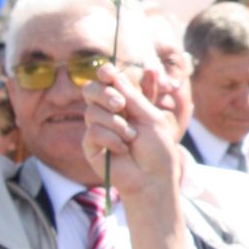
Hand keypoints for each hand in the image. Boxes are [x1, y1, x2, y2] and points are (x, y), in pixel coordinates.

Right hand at [81, 63, 184, 200]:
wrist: (153, 177)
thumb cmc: (158, 148)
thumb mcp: (151, 118)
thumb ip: (133, 97)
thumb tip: (115, 74)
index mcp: (126, 103)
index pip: (109, 82)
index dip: (106, 74)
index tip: (108, 72)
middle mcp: (109, 113)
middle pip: (92, 91)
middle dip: (105, 95)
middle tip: (120, 105)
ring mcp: (98, 128)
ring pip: (92, 112)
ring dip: (116, 124)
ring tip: (132, 137)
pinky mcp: (90, 145)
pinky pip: (93, 132)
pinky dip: (112, 140)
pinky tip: (122, 150)